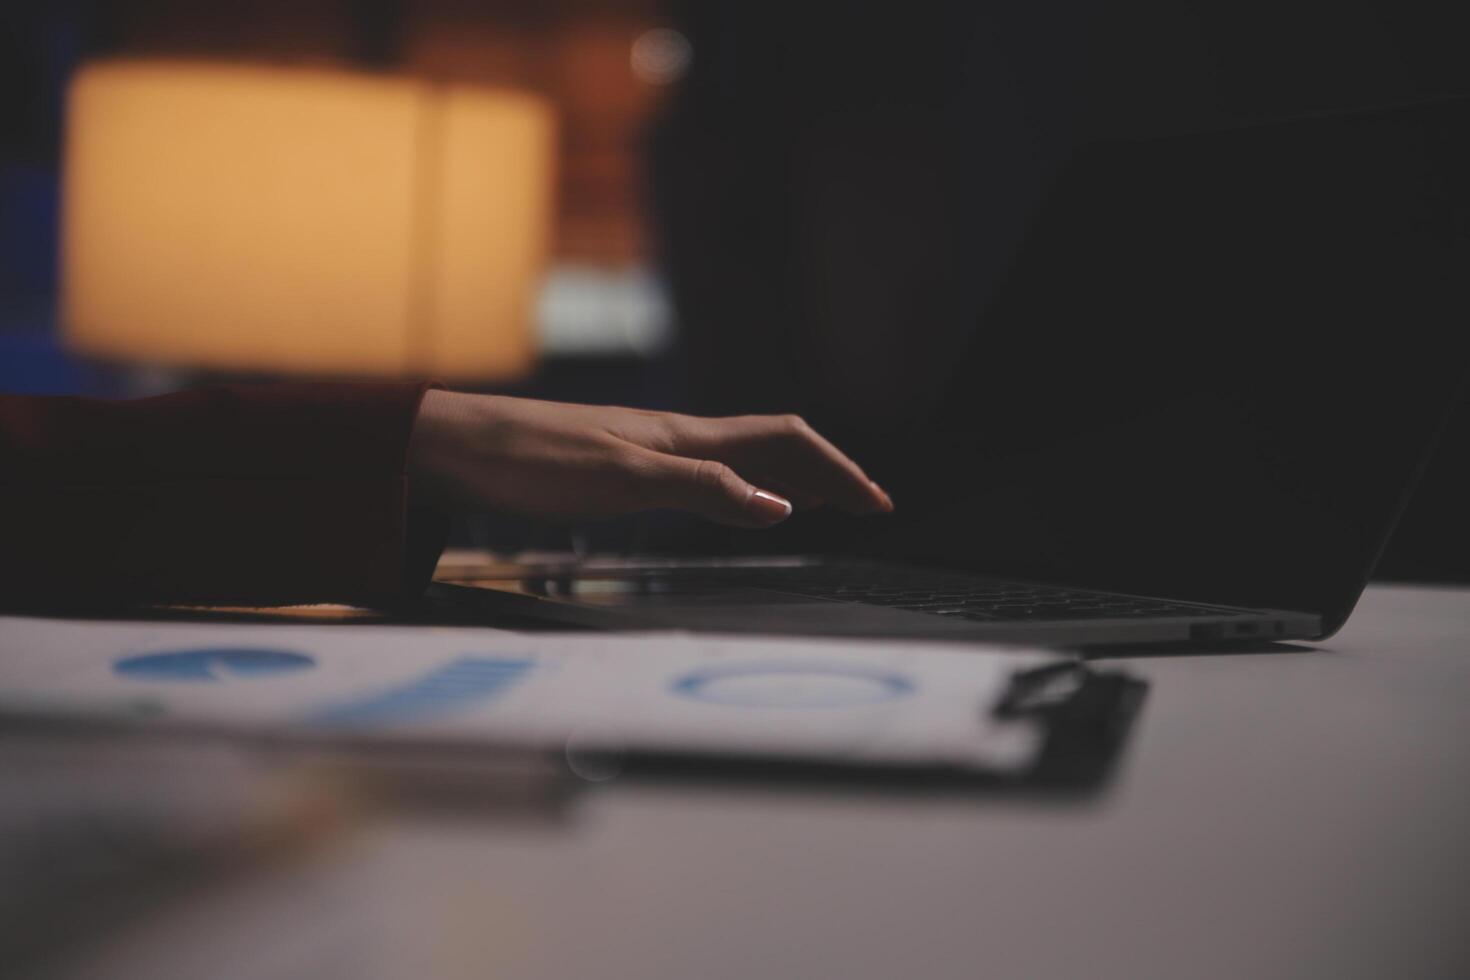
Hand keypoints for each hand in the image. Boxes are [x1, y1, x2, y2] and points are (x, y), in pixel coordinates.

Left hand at [407, 390, 892, 527]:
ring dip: (793, 480)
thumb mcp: (623, 480)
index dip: (838, 472)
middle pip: (774, 447)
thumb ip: (702, 492)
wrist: (453, 446)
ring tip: (824, 505)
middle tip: (868, 509)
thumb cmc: (529, 460)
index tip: (878, 504)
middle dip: (829, 475)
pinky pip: (710, 475)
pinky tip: (738, 506)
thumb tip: (781, 509)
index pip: (786, 443)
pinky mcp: (625, 469)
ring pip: (744, 459)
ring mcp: (653, 451)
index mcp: (686, 438)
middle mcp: (677, 439)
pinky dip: (747, 490)